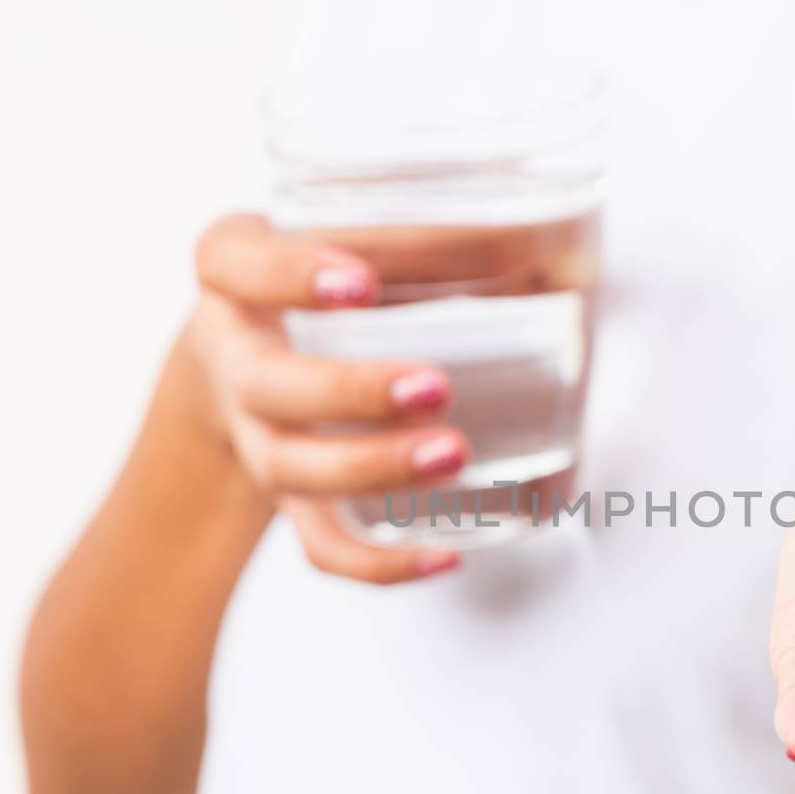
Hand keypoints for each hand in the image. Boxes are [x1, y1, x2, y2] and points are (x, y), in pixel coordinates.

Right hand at [183, 214, 466, 583]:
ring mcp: (257, 435)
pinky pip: (320, 545)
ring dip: (374, 469)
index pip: (233, 262)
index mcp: (235, 272)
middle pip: (267, 385)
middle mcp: (235, 357)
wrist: (245, 358)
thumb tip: (561, 240)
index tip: (363, 282)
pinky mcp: (290, 499)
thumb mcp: (347, 232)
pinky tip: (445, 555)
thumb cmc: (324, 279)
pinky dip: (378, 562)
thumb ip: (422, 231)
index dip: (289, 275)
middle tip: (435, 388)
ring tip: (455, 456)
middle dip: (350, 392)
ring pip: (293, 469)